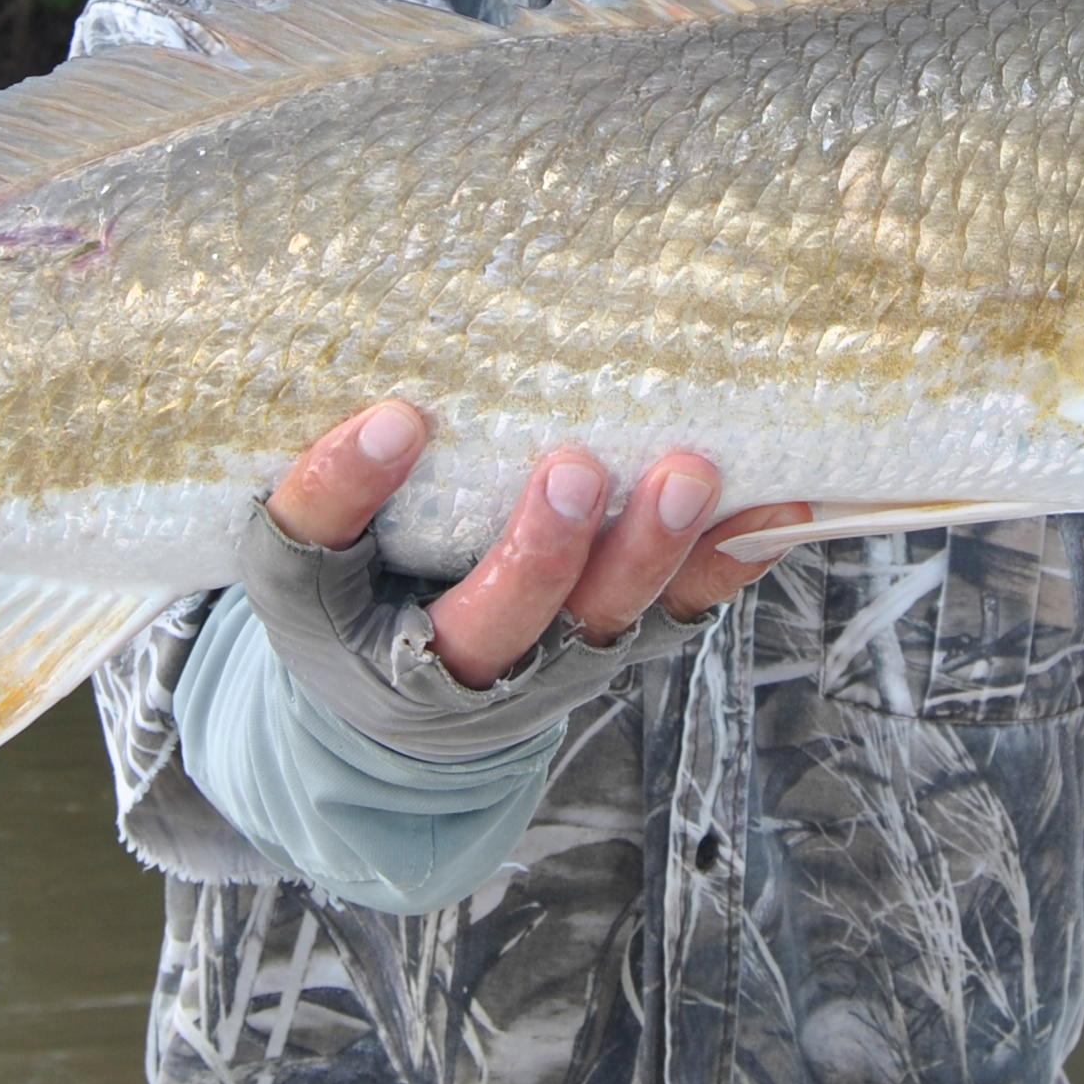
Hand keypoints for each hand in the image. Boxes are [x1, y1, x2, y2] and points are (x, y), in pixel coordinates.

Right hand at [268, 402, 808, 689]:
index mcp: (333, 611)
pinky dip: (729, 558)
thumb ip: (331, 475)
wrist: (398, 709)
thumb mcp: (307, 542)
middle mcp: (442, 656)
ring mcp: (542, 657)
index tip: (396, 419)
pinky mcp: (615, 644)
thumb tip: (390, 373)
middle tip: (573, 470)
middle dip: (540, 552)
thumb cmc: (351, 583)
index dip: (350, 486)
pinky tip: (775, 506)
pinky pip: (681, 608)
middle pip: (495, 617)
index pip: (322, 545)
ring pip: (601, 615)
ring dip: (652, 547)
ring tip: (691, 475)